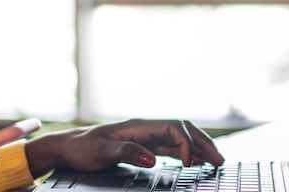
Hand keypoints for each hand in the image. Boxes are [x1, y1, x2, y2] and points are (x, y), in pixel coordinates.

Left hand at [24, 119, 224, 176]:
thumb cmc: (82, 148)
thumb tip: (153, 158)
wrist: (68, 148)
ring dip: (198, 148)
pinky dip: (186, 153)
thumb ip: (127, 152)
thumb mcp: (102, 151)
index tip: (189, 163)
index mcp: (138, 125)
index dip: (186, 143)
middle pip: (182, 130)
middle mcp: (145, 128)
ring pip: (179, 138)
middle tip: (220, 160)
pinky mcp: (143, 146)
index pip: (173, 127)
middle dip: (203, 142)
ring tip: (215, 161)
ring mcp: (145, 137)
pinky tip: (194, 162)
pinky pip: (170, 148)